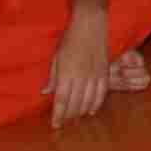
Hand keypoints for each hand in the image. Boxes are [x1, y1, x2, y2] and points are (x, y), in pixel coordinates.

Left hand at [47, 7, 113, 127]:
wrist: (90, 25)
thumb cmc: (69, 39)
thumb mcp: (56, 57)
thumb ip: (52, 76)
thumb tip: (45, 92)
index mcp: (66, 73)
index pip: (61, 100)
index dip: (58, 115)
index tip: (55, 125)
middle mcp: (81, 77)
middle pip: (74, 103)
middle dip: (68, 116)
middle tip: (63, 123)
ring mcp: (94, 75)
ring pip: (88, 101)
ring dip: (81, 112)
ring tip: (75, 119)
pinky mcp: (105, 72)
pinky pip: (102, 93)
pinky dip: (96, 104)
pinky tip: (91, 111)